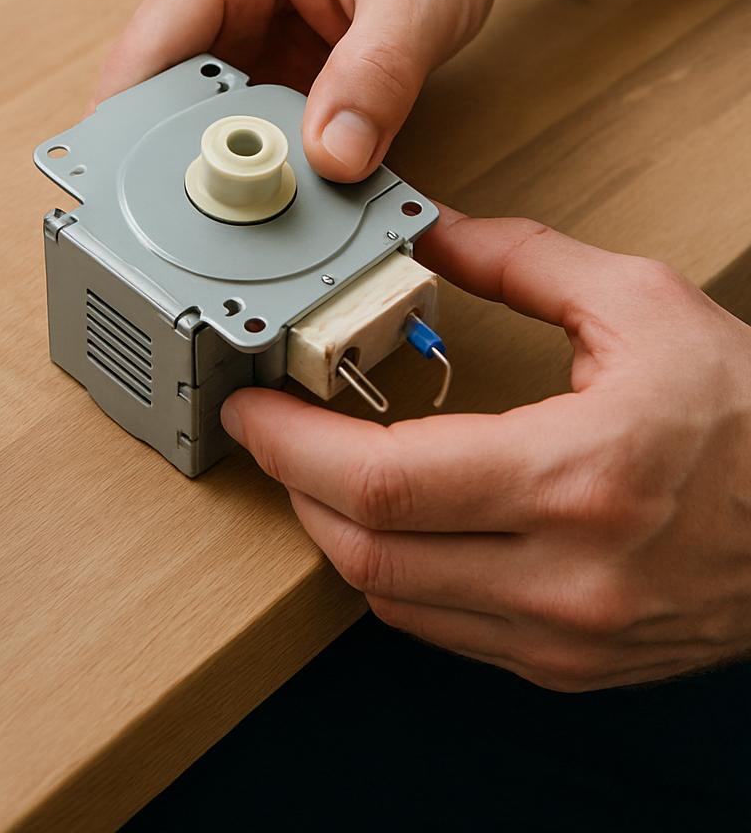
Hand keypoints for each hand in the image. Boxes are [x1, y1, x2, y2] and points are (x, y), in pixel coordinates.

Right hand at [95, 0, 505, 180]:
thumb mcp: (417, 1)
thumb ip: (377, 77)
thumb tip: (335, 155)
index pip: (145, 58)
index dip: (135, 136)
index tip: (153, 203)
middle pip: (154, 106)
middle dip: (180, 170)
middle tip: (217, 228)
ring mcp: (227, 42)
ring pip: (190, 132)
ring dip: (220, 180)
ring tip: (258, 219)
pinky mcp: (255, 77)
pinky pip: (237, 138)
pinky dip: (256, 176)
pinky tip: (283, 201)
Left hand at [222, 208, 750, 690]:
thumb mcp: (644, 306)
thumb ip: (522, 261)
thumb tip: (433, 231)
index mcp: (578, 478)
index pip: (387, 484)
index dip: (295, 446)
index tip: (252, 409)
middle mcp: (565, 578)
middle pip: (368, 555)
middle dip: (296, 487)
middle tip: (274, 428)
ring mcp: (565, 636)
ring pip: (393, 602)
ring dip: (338, 533)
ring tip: (323, 464)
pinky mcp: (567, 664)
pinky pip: (443, 629)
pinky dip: (396, 573)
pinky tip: (396, 520)